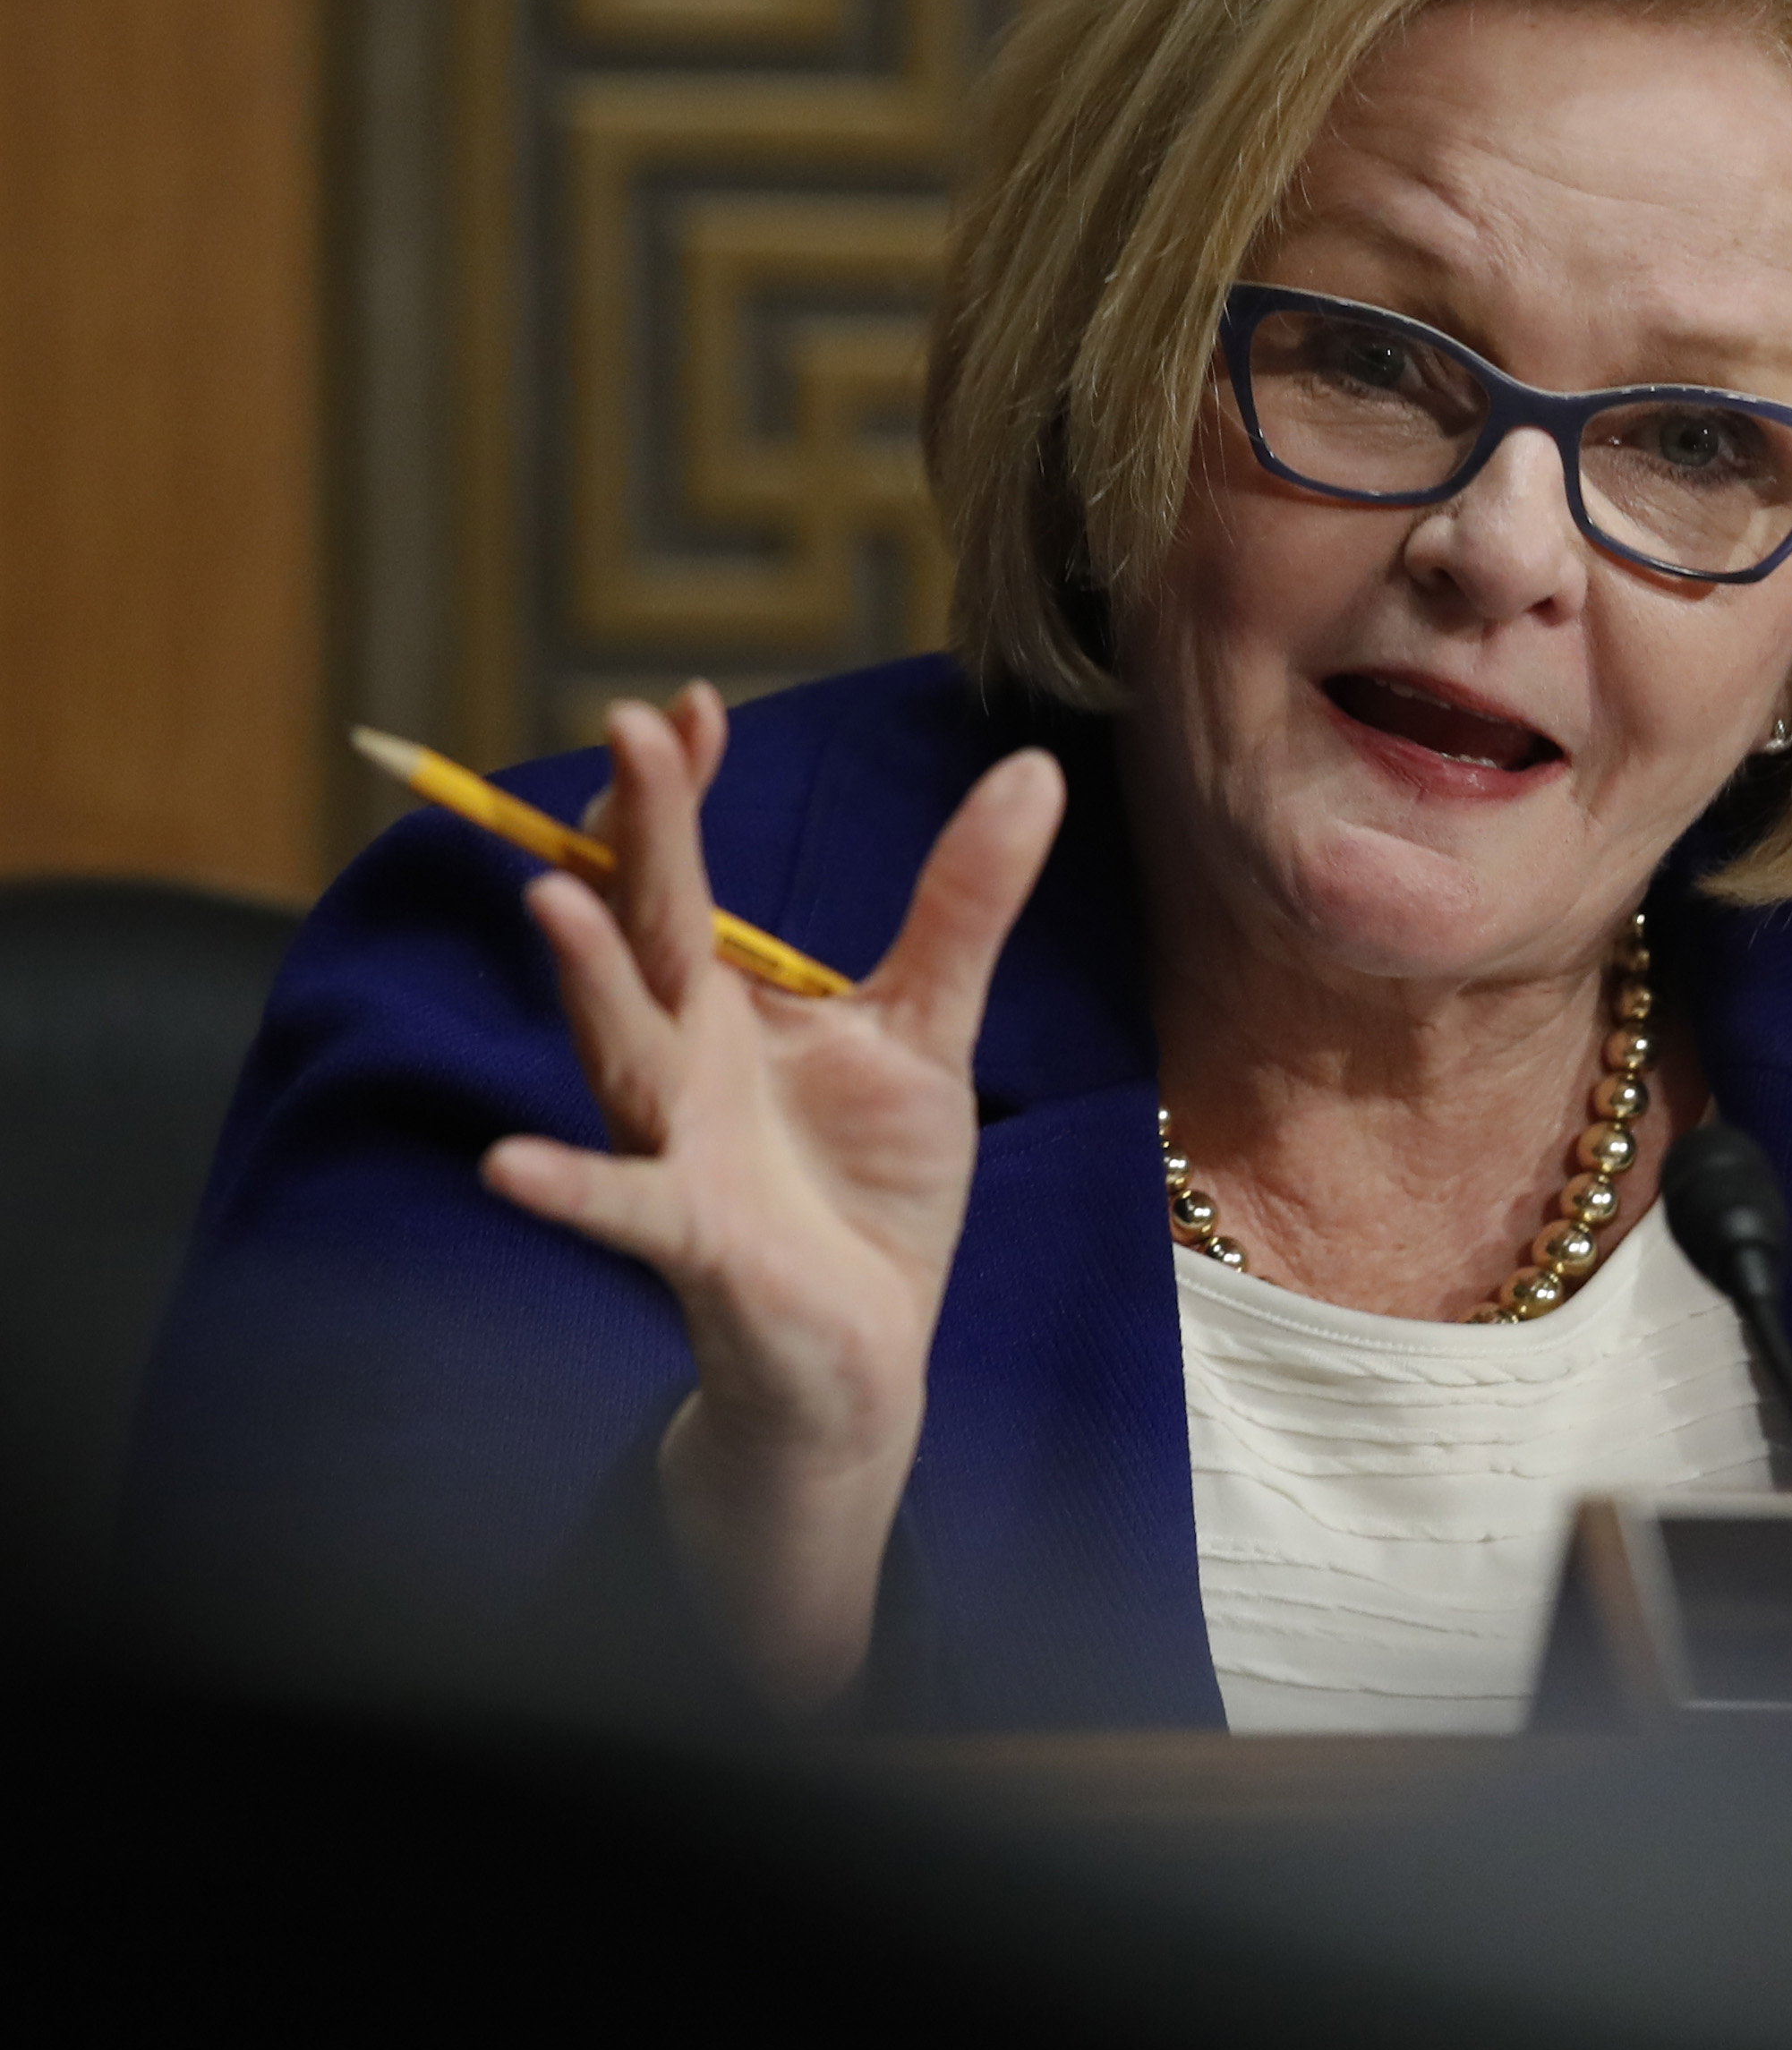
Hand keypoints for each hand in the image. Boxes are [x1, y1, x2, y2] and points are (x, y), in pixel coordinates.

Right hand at [482, 684, 1065, 1712]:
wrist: (864, 1348)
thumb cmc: (869, 1185)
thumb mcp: (928, 1027)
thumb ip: (963, 903)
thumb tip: (1029, 772)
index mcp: (722, 1003)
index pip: (684, 874)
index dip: (681, 790)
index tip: (689, 701)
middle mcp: (679, 1061)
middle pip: (649, 930)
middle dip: (638, 836)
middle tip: (627, 728)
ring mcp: (676, 1147)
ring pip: (622, 1050)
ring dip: (588, 979)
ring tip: (554, 897)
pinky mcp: (694, 1240)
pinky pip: (624, 1208)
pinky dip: (569, 1188)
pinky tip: (505, 1166)